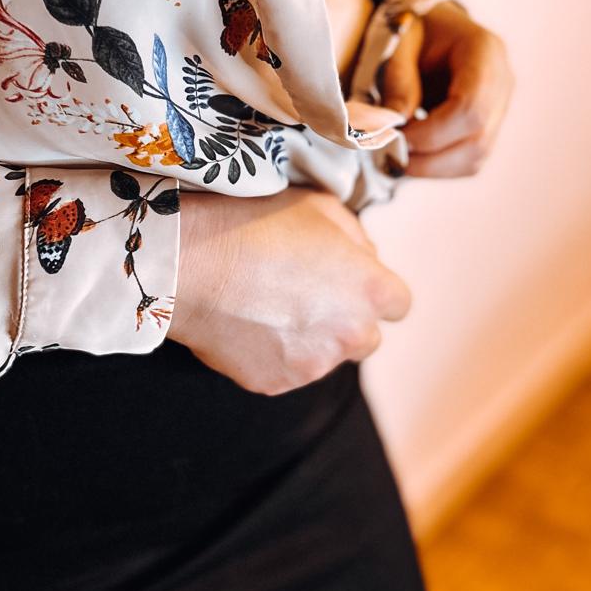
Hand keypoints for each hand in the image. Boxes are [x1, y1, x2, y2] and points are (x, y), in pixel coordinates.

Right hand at [167, 186, 410, 392]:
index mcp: (372, 289)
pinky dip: (273, 353)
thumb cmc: (256, 224)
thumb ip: (356, 238)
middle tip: (305, 294)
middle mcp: (353, 334)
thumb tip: (363, 258)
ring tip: (267, 304)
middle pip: (366, 337)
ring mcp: (315, 364)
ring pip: (325, 356)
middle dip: (345, 320)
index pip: (399, 304)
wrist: (192, 263)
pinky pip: (286, 370)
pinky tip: (248, 322)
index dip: (374, 291)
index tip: (350, 281)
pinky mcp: (277, 383)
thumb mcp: (320, 207)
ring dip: (309, 338)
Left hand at [380, 0, 513, 176]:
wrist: (432, 25)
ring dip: (432, 167)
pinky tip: (412, 154)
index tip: (395, 137)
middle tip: (390, 155)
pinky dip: (438, 165)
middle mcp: (503, 82)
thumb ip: (398, 80)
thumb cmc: (415, 27)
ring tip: (397, 156)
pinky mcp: (489, 126)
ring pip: (476, 157)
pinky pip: (469, 159)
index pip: (470, 107)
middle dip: (430, 158)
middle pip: (477, 140)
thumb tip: (395, 125)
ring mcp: (500, 107)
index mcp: (485, 52)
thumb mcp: (399, 42)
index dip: (431, 133)